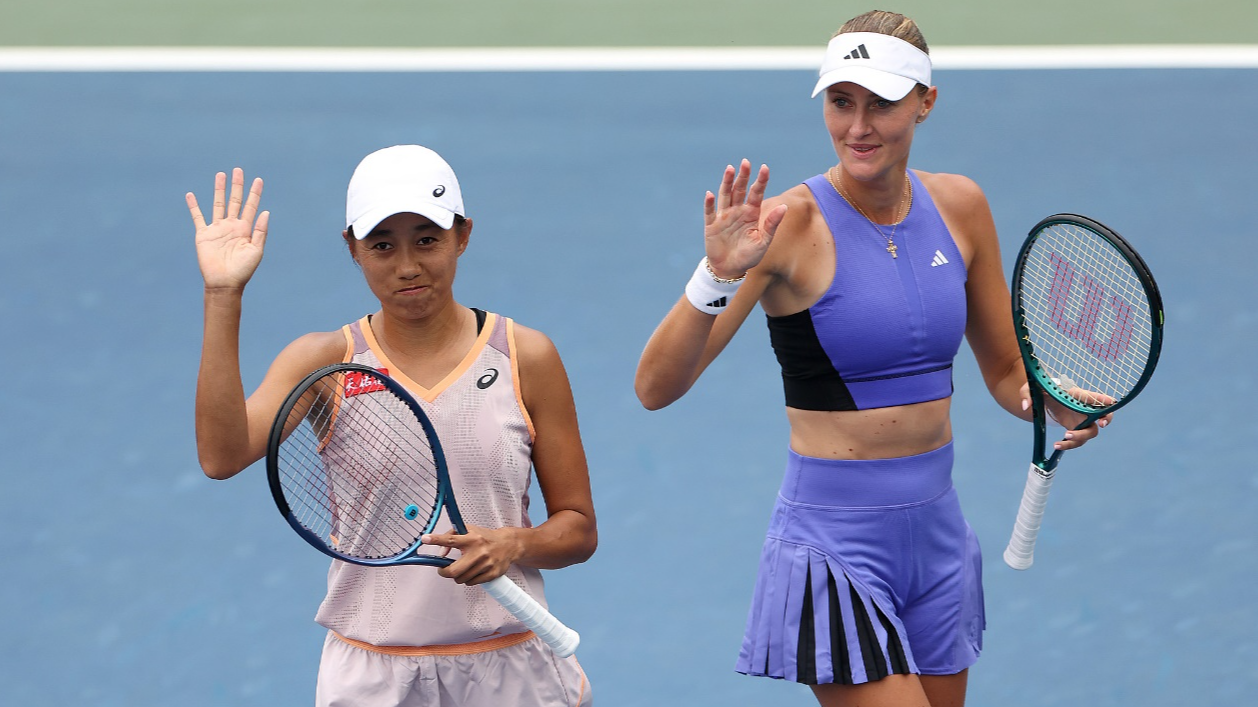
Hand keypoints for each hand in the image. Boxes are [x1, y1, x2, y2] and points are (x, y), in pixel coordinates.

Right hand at [187, 168, 268, 290]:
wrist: (225, 283)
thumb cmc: (243, 270)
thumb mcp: (256, 250)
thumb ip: (260, 231)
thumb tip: (266, 212)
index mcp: (245, 229)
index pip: (251, 206)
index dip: (254, 193)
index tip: (258, 180)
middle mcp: (231, 226)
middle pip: (235, 201)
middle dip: (237, 186)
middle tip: (238, 170)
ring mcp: (217, 229)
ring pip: (218, 204)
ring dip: (219, 189)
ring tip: (220, 174)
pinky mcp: (203, 234)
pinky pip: (198, 217)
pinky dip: (193, 206)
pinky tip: (190, 194)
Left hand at [422, 525, 522, 585]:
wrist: (509, 544)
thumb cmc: (485, 537)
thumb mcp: (469, 530)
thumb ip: (451, 536)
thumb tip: (441, 554)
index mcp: (471, 538)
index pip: (450, 539)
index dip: (436, 540)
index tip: (424, 539)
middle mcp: (478, 551)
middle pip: (454, 571)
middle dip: (444, 572)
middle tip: (443, 569)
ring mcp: (486, 564)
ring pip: (461, 579)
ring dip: (458, 576)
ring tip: (463, 568)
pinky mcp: (491, 574)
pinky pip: (471, 583)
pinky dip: (468, 579)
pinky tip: (473, 571)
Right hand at [703, 159, 788, 278]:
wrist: (730, 269)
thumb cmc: (749, 256)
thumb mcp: (763, 241)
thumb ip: (771, 224)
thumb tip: (784, 207)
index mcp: (751, 213)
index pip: (756, 193)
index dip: (760, 181)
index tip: (765, 168)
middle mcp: (737, 211)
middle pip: (740, 189)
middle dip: (743, 176)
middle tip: (746, 162)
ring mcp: (724, 216)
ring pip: (725, 195)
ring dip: (727, 182)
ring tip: (730, 169)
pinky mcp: (711, 225)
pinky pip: (710, 212)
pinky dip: (709, 203)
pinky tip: (710, 194)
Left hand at [1020, 382, 1114, 450]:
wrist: (1044, 397)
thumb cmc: (1042, 389)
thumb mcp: (1031, 387)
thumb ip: (1026, 393)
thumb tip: (1025, 406)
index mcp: (1077, 394)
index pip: (1093, 396)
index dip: (1104, 399)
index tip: (1111, 402)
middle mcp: (1084, 407)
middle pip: (1103, 415)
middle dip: (1106, 419)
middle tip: (1101, 424)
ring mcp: (1082, 419)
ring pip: (1090, 432)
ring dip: (1080, 438)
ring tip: (1065, 437)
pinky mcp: (1075, 429)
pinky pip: (1078, 440)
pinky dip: (1069, 445)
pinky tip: (1057, 445)